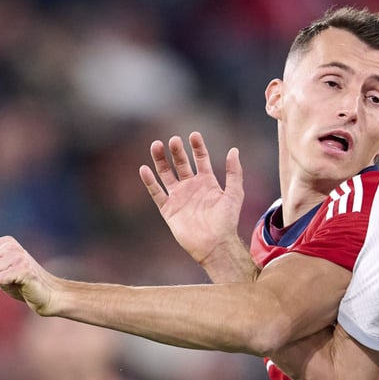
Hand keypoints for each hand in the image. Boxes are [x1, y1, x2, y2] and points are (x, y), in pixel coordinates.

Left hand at [0, 236, 61, 314]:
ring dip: (1, 282)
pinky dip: (7, 286)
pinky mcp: (25, 269)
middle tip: (11, 280)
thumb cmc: (20, 284)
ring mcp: (19, 256)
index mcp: (5, 242)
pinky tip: (21, 285)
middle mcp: (12, 245)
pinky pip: (0, 279)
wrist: (47, 296)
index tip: (3, 273)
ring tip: (16, 282)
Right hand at [141, 132, 244, 268]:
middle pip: (181, 163)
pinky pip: (156, 193)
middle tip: (174, 140)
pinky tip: (144, 168)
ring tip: (156, 145)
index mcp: (207, 182)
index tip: (193, 135)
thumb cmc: (227, 221)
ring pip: (166, 174)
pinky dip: (149, 181)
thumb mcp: (234, 194)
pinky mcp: (168, 209)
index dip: (197, 147)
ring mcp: (179, 197)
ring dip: (161, 160)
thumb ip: (234, 173)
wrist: (214, 244)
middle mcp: (191, 187)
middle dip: (177, 151)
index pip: (201, 159)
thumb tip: (234, 150)